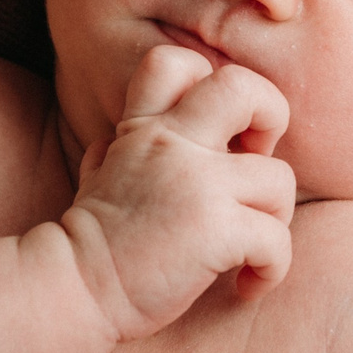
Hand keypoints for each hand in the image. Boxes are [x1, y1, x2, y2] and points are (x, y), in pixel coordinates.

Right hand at [61, 45, 295, 341]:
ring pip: (279, 179)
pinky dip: (271, 269)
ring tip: (251, 249)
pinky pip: (277, 239)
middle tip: (256, 162)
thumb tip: (113, 139)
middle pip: (243, 87)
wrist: (74, 291)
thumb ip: (114, 150)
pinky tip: (246, 284)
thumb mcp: (97, 176)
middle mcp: (171, 144)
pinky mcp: (215, 230)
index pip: (176, 62)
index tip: (217, 131)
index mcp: (144, 128)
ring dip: (276, 219)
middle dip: (271, 116)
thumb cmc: (91, 244)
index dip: (211, 83)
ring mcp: (197, 184)